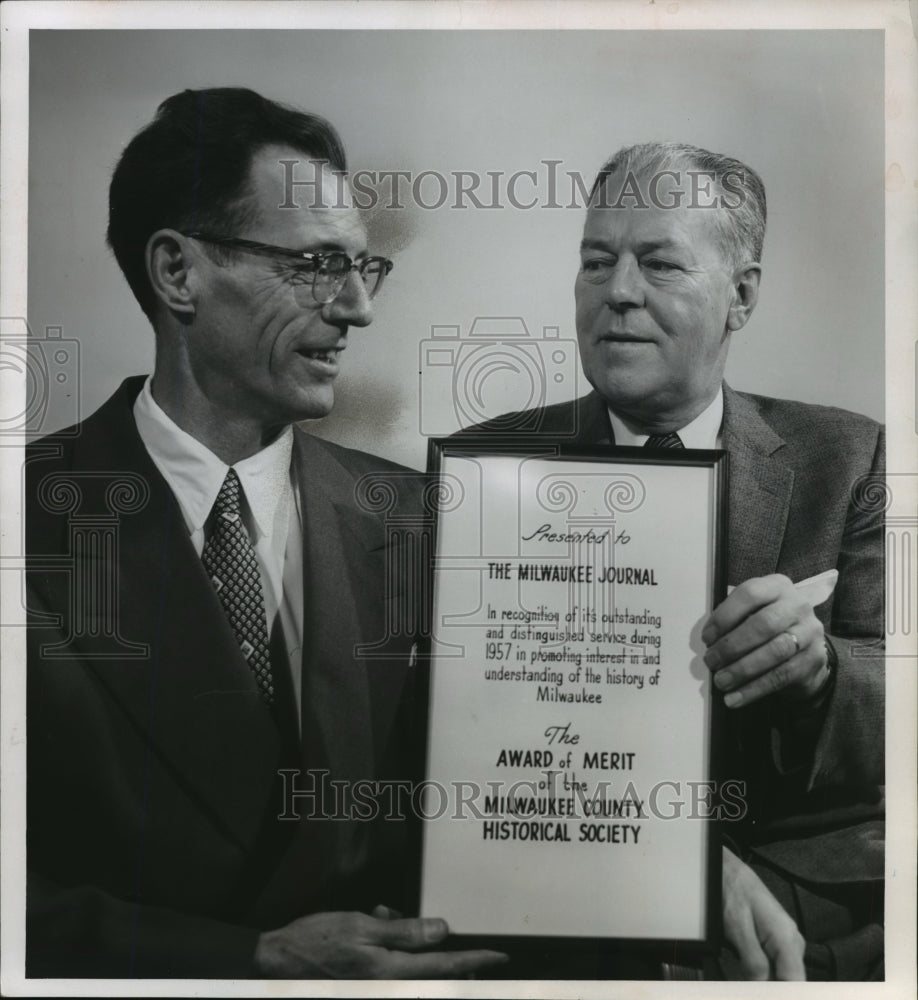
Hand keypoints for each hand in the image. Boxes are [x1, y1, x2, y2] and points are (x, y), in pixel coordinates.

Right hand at [253, 909, 507, 977]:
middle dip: (430, 941)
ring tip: (379, 914)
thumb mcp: (361, 928)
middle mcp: (389, 984)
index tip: (499, 956)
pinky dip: (389, 943)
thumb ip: (404, 932)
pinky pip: (393, 963)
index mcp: (391, 973)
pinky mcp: (367, 982)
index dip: (475, 960)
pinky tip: (374, 922)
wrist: (277, 960)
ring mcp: (378, 985)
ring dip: (404, 936)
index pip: (445, 967)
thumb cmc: (315, 942)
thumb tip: (441, 931)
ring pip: (411, 961)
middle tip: (409, 918)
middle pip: (431, 966)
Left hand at [701, 574, 828, 707]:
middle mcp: (798, 605)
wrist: (806, 648)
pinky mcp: (814, 659)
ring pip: (775, 651)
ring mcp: (809, 632)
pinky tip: (735, 697)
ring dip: (742, 669)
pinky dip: (754, 689)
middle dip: (732, 645)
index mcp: (777, 586)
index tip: (707, 637)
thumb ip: (733, 618)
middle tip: (711, 661)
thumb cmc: (768, 626)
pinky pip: (782, 676)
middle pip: (764, 624)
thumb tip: (709, 641)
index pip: (750, 594)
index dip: (725, 616)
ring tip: (721, 681)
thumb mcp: (753, 611)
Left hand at [722, 846, 804, 979]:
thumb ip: (753, 961)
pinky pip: (775, 965)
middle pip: (789, 981)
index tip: (761, 991)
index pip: (795, 982)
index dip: (780, 993)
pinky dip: (763, 972)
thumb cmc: (732, 890)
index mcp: (787, 938)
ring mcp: (786, 941)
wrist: (728, 870)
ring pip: (782, 975)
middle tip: (748, 984)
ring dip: (766, 981)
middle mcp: (792, 941)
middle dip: (770, 988)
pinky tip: (749, 970)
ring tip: (746, 975)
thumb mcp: (738, 928)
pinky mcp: (776, 941)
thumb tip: (762, 987)